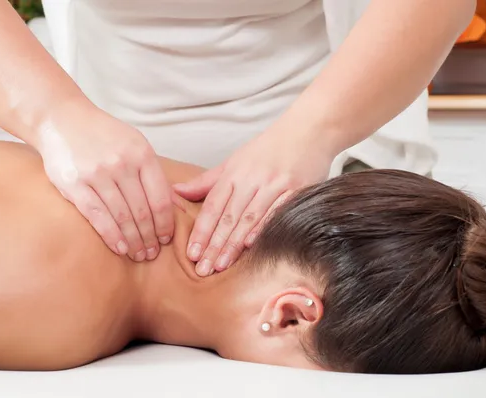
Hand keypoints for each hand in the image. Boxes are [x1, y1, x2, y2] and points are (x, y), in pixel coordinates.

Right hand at [35, 102, 173, 261]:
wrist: (62, 119)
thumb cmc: (103, 136)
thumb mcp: (134, 144)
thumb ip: (151, 172)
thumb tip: (173, 205)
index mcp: (142, 154)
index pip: (160, 198)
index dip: (165, 223)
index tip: (167, 239)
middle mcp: (122, 163)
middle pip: (143, 211)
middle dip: (150, 237)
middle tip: (153, 254)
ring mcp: (97, 174)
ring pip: (122, 217)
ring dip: (133, 241)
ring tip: (139, 255)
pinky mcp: (74, 184)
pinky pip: (97, 216)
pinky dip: (111, 236)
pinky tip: (120, 248)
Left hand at [173, 124, 333, 275]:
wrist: (308, 130)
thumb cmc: (269, 149)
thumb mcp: (235, 161)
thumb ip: (207, 181)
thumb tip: (177, 192)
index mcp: (235, 173)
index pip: (212, 206)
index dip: (201, 231)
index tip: (191, 253)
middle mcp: (252, 179)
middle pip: (228, 216)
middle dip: (214, 245)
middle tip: (202, 269)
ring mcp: (275, 184)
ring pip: (249, 218)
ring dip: (234, 244)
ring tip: (221, 265)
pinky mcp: (297, 189)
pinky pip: (276, 212)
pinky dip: (263, 229)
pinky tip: (251, 246)